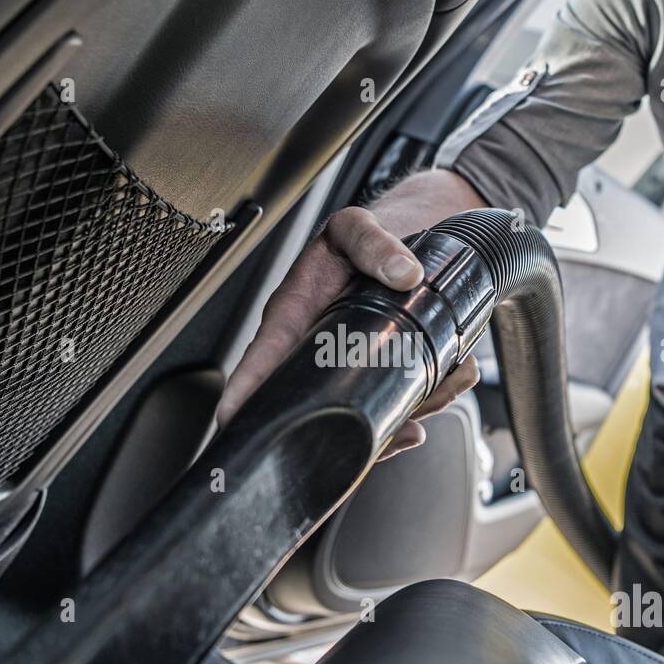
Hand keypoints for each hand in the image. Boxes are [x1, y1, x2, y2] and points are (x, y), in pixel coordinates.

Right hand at [217, 205, 480, 458]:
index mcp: (293, 317)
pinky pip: (385, 410)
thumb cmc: (361, 241)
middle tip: (379, 435)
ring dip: (388, 427)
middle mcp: (311, 351)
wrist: (399, 242)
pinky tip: (429, 406)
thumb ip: (373, 243)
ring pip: (355, 417)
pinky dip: (413, 413)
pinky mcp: (373, 379)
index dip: (244, 393)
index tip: (233, 420)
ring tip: (415, 420)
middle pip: (311, 407)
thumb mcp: (356, 228)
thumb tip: (404, 273)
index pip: (261, 360)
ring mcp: (342, 371)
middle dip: (341, 430)